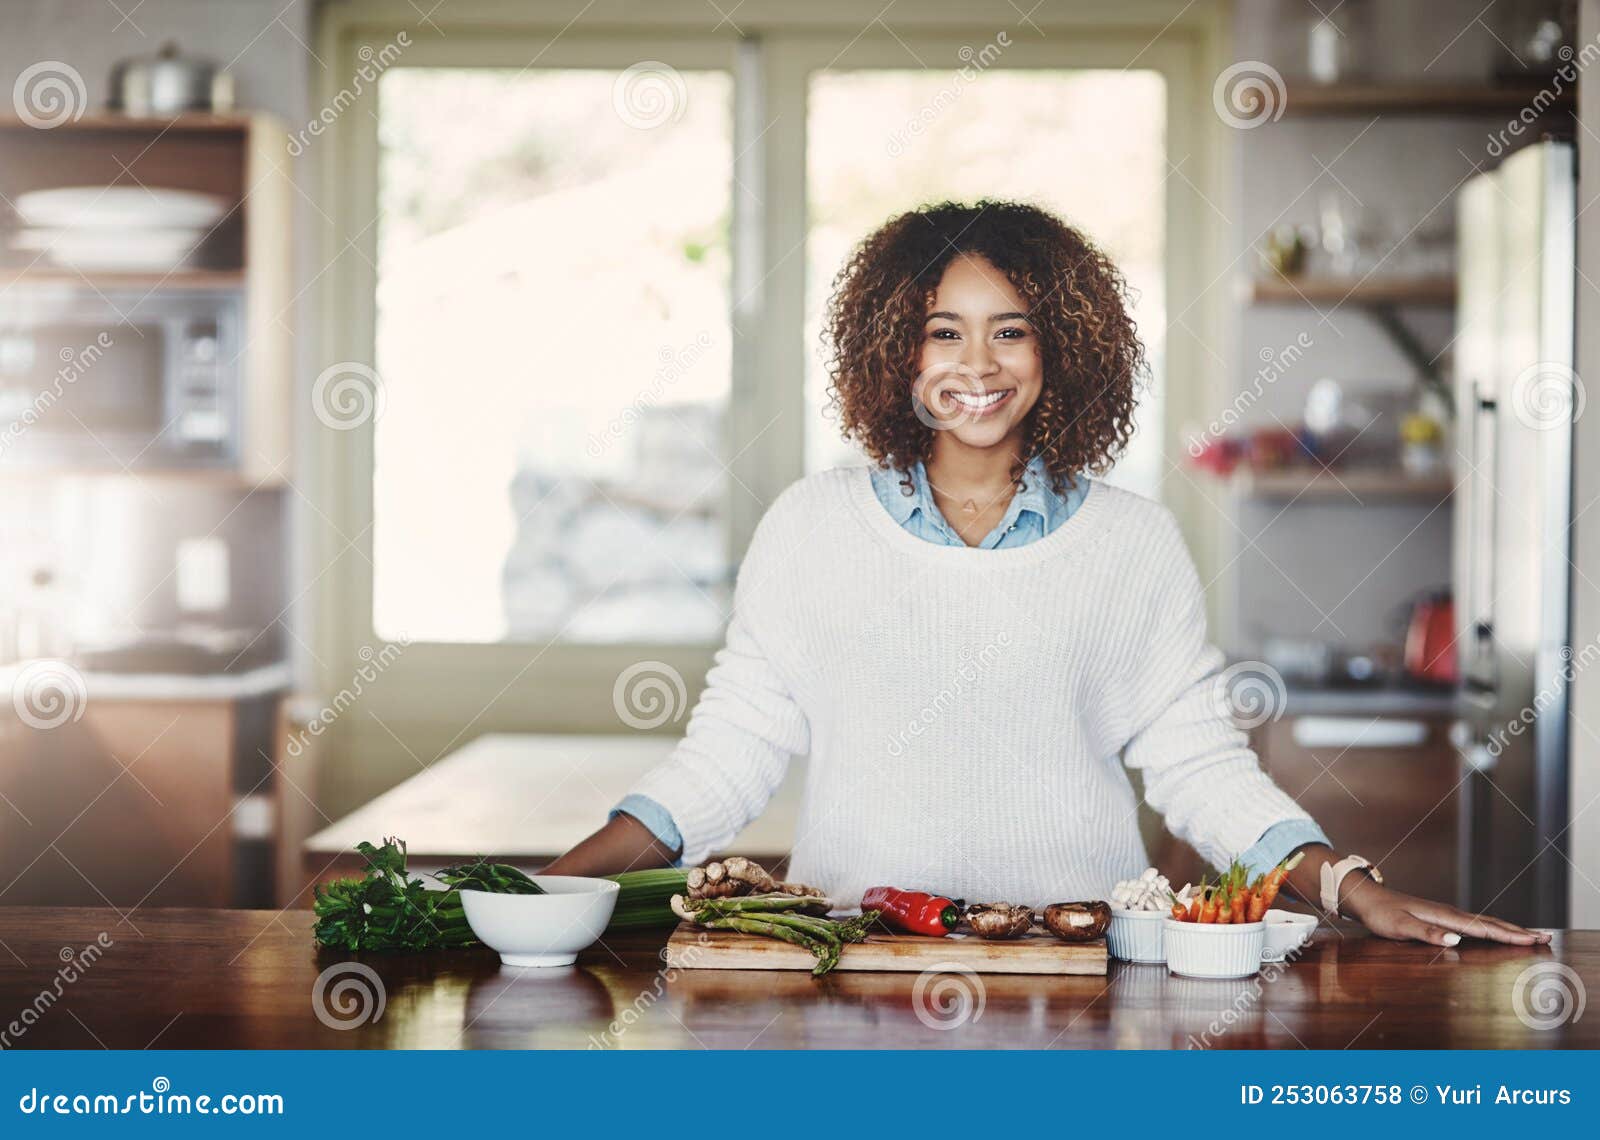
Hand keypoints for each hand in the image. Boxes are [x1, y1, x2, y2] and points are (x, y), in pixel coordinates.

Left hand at [1343, 878, 1551, 946]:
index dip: (1509, 935)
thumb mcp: (1400, 927)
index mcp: (1445, 916)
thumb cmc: (1381, 914)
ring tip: (1531, 936)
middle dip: (1518, 931)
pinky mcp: (1442, 918)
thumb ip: (1427, 933)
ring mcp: (1447, 915)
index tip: (1533, 940)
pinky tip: (1497, 933)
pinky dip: (1492, 928)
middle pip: (1491, 923)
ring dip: (1509, 929)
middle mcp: (1450, 913)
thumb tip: (1456, 940)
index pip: (1484, 928)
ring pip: (1485, 923)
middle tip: (1546, 938)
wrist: (1367, 899)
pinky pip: (1474, 924)